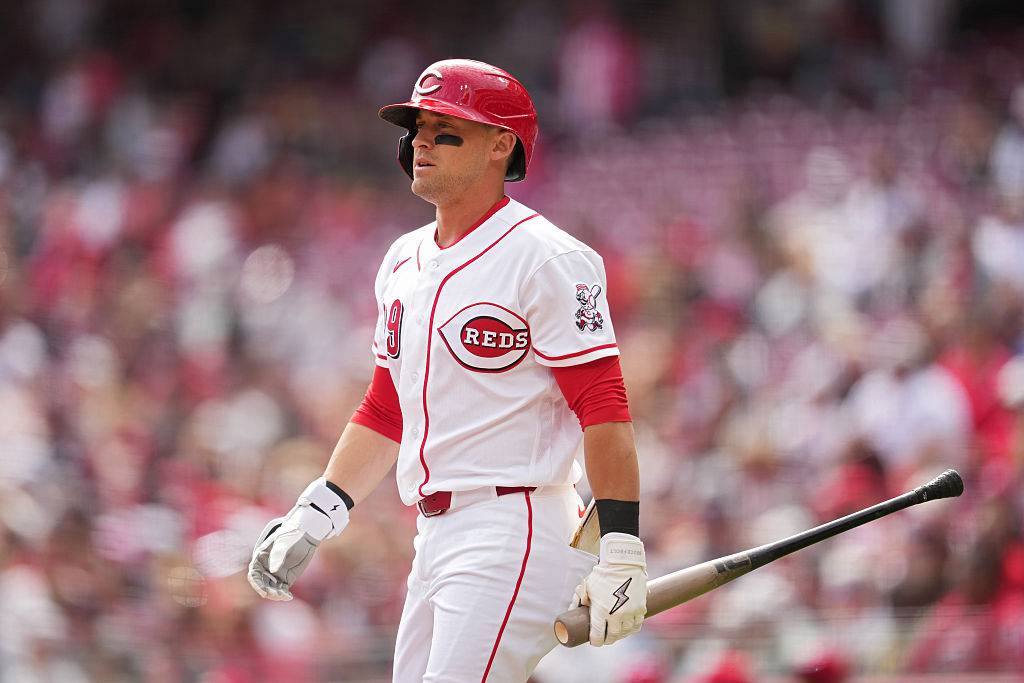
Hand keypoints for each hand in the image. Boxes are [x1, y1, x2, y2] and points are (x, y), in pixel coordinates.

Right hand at [247, 477, 349, 600]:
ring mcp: (276, 574)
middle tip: (275, 595)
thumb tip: (273, 570)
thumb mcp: (284, 542)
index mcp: (261, 557)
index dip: (256, 583)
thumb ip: (278, 554)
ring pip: (271, 589)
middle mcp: (266, 568)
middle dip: (266, 591)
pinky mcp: (286, 578)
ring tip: (284, 596)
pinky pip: (282, 590)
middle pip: (262, 584)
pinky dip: (283, 595)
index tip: (263, 589)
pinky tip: (288, 596)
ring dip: (275, 595)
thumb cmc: (292, 533)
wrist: (307, 532)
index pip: (254, 574)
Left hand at [571, 532, 646, 645]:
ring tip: (615, 633)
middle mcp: (616, 615)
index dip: (595, 641)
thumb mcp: (587, 587)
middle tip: (604, 638)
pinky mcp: (640, 609)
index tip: (594, 640)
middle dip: (607, 640)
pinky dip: (631, 629)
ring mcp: (630, 613)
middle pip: (612, 637)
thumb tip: (571, 611)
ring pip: (625, 633)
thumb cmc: (602, 575)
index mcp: (601, 611)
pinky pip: (636, 626)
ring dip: (619, 635)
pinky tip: (626, 627)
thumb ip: (577, 600)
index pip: (598, 636)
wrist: (623, 563)